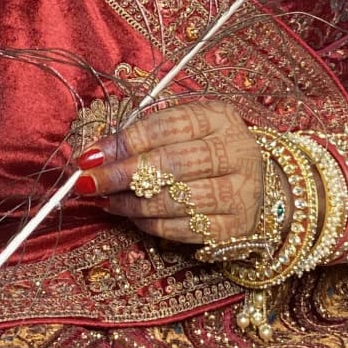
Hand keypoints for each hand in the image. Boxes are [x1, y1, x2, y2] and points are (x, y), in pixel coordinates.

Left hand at [74, 99, 269, 247]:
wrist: (258, 185)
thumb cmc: (208, 151)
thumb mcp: (185, 130)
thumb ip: (145, 136)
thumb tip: (96, 154)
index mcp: (220, 118)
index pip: (167, 126)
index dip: (125, 141)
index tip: (92, 155)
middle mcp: (237, 152)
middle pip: (170, 164)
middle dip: (121, 174)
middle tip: (88, 182)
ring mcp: (240, 192)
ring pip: (174, 200)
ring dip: (132, 203)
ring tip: (107, 200)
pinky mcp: (235, 228)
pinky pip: (183, 229)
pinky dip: (150, 224)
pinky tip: (132, 216)